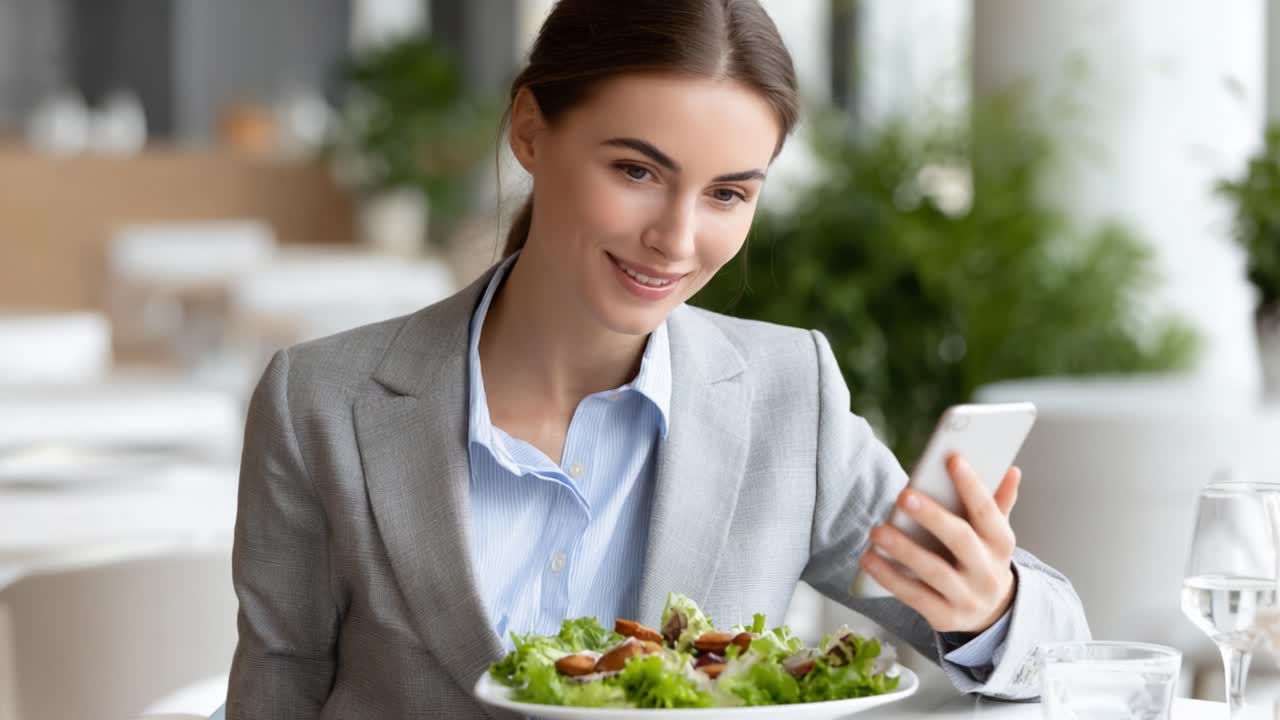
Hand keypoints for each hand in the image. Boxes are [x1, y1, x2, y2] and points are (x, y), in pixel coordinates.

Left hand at [858, 454, 1019, 633]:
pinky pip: (913, 595)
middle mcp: (987, 571)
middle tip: (904, 495)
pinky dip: (889, 577)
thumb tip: (1011, 470)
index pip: (988, 511)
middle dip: (932, 517)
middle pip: (961, 540)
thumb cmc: (983, 560)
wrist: (992, 614)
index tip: (952, 459)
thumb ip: (999, 503)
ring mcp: (966, 597)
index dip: (972, 486)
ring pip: (934, 571)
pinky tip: (869, 559)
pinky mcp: (944, 616)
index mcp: (1001, 544)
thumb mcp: (995, 535)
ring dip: (904, 550)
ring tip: (878, 531)